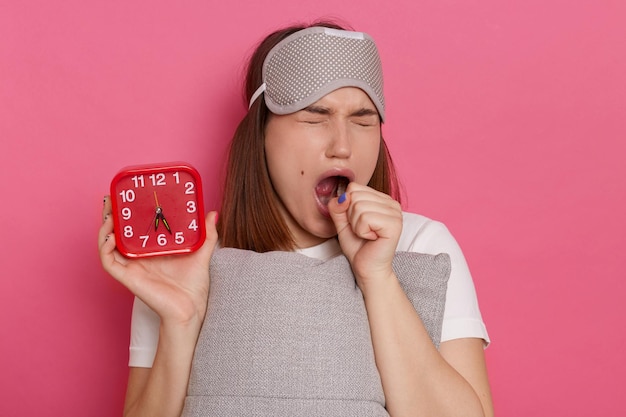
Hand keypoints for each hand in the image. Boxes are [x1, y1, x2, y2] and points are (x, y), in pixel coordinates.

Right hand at [98, 196, 218, 326]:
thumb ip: (207, 234)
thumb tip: (212, 214)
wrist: (191, 308)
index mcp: (152, 251)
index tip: (125, 195)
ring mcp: (132, 267)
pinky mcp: (128, 278)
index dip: (126, 213)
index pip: (133, 229)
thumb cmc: (194, 285)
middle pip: (116, 233)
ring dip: (104, 229)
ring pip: (108, 245)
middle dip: (110, 215)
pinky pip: (109, 262)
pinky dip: (105, 248)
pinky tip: (110, 236)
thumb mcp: (202, 252)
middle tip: (110, 198)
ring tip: (109, 214)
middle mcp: (138, 258)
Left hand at [327, 183, 401, 288]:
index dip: (347, 207)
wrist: (367, 268)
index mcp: (381, 198)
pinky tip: (372, 238)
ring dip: (356, 226)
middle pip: (355, 196)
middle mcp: (391, 202)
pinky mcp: (395, 224)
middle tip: (362, 231)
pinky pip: (366, 218)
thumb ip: (337, 206)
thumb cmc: (358, 246)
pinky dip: (362, 231)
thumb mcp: (342, 222)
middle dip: (351, 217)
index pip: (354, 187)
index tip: (357, 223)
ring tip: (367, 235)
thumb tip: (343, 196)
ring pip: (359, 207)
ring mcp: (395, 212)